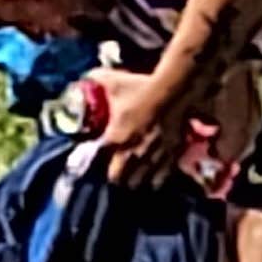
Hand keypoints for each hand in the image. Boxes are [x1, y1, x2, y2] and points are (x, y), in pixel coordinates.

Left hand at [91, 65, 191, 184]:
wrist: (175, 90)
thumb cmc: (142, 87)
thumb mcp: (115, 82)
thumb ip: (97, 82)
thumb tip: (86, 79)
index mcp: (115, 138)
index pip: (98, 161)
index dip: (95, 160)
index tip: (96, 157)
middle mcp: (132, 154)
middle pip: (117, 178)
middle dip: (114, 174)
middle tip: (114, 167)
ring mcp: (153, 159)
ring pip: (138, 182)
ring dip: (133, 179)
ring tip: (132, 174)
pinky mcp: (171, 159)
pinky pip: (159, 179)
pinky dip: (154, 179)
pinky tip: (153, 174)